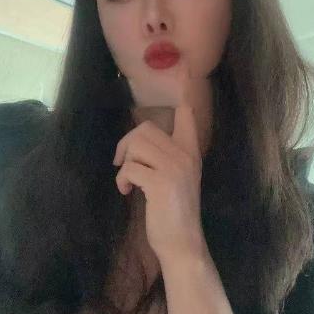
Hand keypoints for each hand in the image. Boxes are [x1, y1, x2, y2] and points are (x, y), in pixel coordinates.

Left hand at [112, 60, 206, 263]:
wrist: (182, 243)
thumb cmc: (173, 212)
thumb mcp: (175, 178)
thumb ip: (164, 156)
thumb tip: (136, 139)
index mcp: (190, 150)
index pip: (186, 113)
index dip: (181, 91)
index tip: (182, 69)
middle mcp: (185, 154)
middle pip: (145, 128)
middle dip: (126, 144)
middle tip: (123, 164)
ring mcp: (175, 167)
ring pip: (136, 144)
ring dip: (124, 163)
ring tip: (127, 181)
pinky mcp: (161, 183)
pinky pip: (130, 167)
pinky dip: (122, 180)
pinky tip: (128, 192)